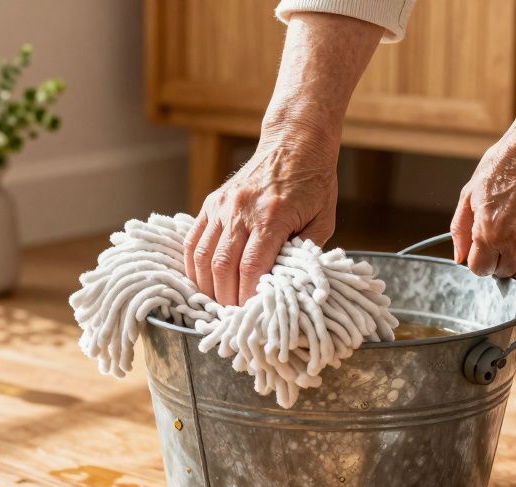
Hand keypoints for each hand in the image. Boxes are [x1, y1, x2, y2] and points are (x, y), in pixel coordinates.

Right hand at [184, 127, 337, 305]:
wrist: (294, 143)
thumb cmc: (313, 183)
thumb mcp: (323, 220)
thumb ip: (305, 252)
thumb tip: (287, 283)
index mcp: (272, 217)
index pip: (251, 267)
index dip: (247, 296)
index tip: (251, 312)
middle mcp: (242, 211)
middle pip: (221, 266)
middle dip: (225, 297)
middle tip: (233, 314)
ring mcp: (223, 206)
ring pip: (202, 256)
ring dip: (206, 285)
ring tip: (217, 301)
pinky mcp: (212, 203)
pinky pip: (193, 240)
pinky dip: (193, 265)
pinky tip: (202, 280)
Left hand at [451, 124, 515, 278]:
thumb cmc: (504, 165)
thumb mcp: (470, 193)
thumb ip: (461, 230)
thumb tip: (460, 258)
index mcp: (489, 232)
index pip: (481, 269)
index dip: (480, 260)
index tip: (484, 250)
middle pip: (505, 272)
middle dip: (500, 260)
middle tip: (503, 238)